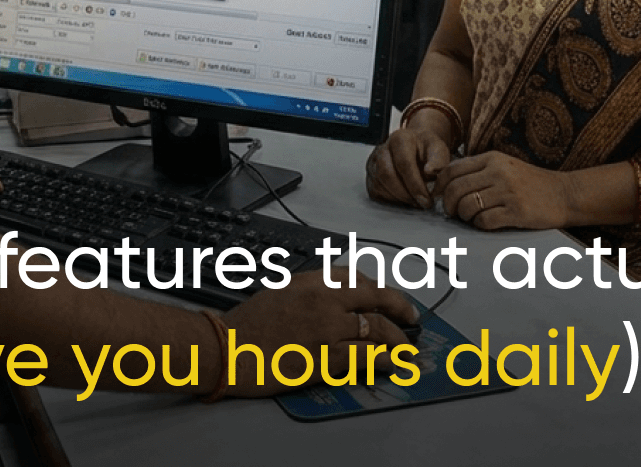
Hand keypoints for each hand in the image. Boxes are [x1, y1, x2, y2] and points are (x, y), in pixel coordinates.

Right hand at [221, 269, 415, 396]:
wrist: (229, 349)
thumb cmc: (247, 325)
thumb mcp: (279, 292)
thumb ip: (308, 290)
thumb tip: (330, 295)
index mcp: (312, 281)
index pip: (355, 277)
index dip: (376, 288)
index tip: (384, 297)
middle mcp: (324, 300)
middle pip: (376, 298)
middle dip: (400, 307)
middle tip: (411, 317)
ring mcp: (327, 328)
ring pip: (377, 328)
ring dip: (398, 339)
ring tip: (408, 347)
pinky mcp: (326, 357)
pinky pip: (366, 357)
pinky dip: (384, 360)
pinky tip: (393, 363)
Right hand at [365, 113, 453, 209]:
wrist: (416, 146)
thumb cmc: (426, 149)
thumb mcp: (438, 149)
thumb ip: (438, 160)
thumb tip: (430, 171)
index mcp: (399, 139)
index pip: (403, 163)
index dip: (415, 184)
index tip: (426, 199)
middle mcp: (382, 149)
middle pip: (386, 174)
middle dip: (405, 194)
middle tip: (421, 203)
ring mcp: (373, 162)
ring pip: (379, 185)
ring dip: (399, 198)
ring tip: (416, 201)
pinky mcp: (370, 175)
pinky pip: (376, 191)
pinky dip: (391, 199)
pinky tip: (405, 198)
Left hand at [436, 151, 573, 230]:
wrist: (565, 194)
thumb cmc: (532, 183)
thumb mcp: (505, 166)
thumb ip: (480, 170)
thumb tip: (448, 183)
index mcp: (492, 159)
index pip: (452, 169)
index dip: (439, 185)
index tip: (438, 196)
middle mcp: (498, 172)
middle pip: (456, 189)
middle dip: (448, 204)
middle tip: (451, 212)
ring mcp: (508, 192)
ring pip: (467, 205)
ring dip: (463, 216)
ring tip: (469, 218)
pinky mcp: (517, 211)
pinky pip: (485, 220)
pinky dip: (479, 225)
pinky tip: (485, 223)